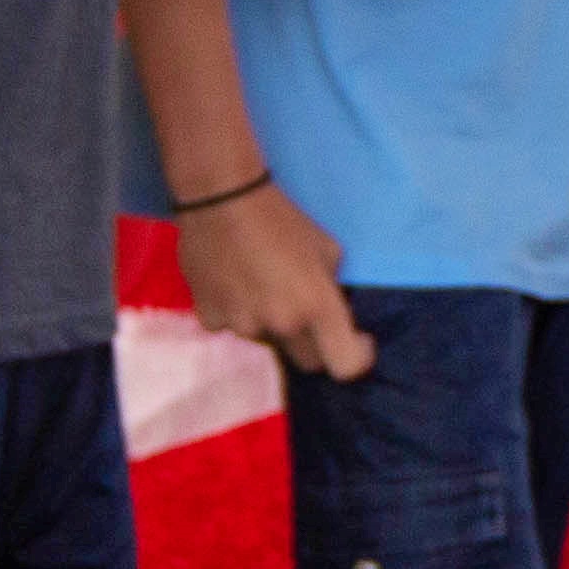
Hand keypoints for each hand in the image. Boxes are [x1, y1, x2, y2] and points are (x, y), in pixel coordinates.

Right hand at [182, 185, 368, 379]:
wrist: (223, 203)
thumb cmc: (284, 221)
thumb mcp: (328, 251)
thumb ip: (332, 287)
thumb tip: (331, 309)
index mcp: (317, 306)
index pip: (346, 365)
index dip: (358, 357)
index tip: (359, 339)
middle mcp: (281, 324)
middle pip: (308, 362)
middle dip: (318, 346)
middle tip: (311, 315)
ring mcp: (241, 326)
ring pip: (268, 341)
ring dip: (274, 326)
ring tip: (265, 287)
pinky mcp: (209, 319)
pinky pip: (233, 328)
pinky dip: (239, 314)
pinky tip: (236, 285)